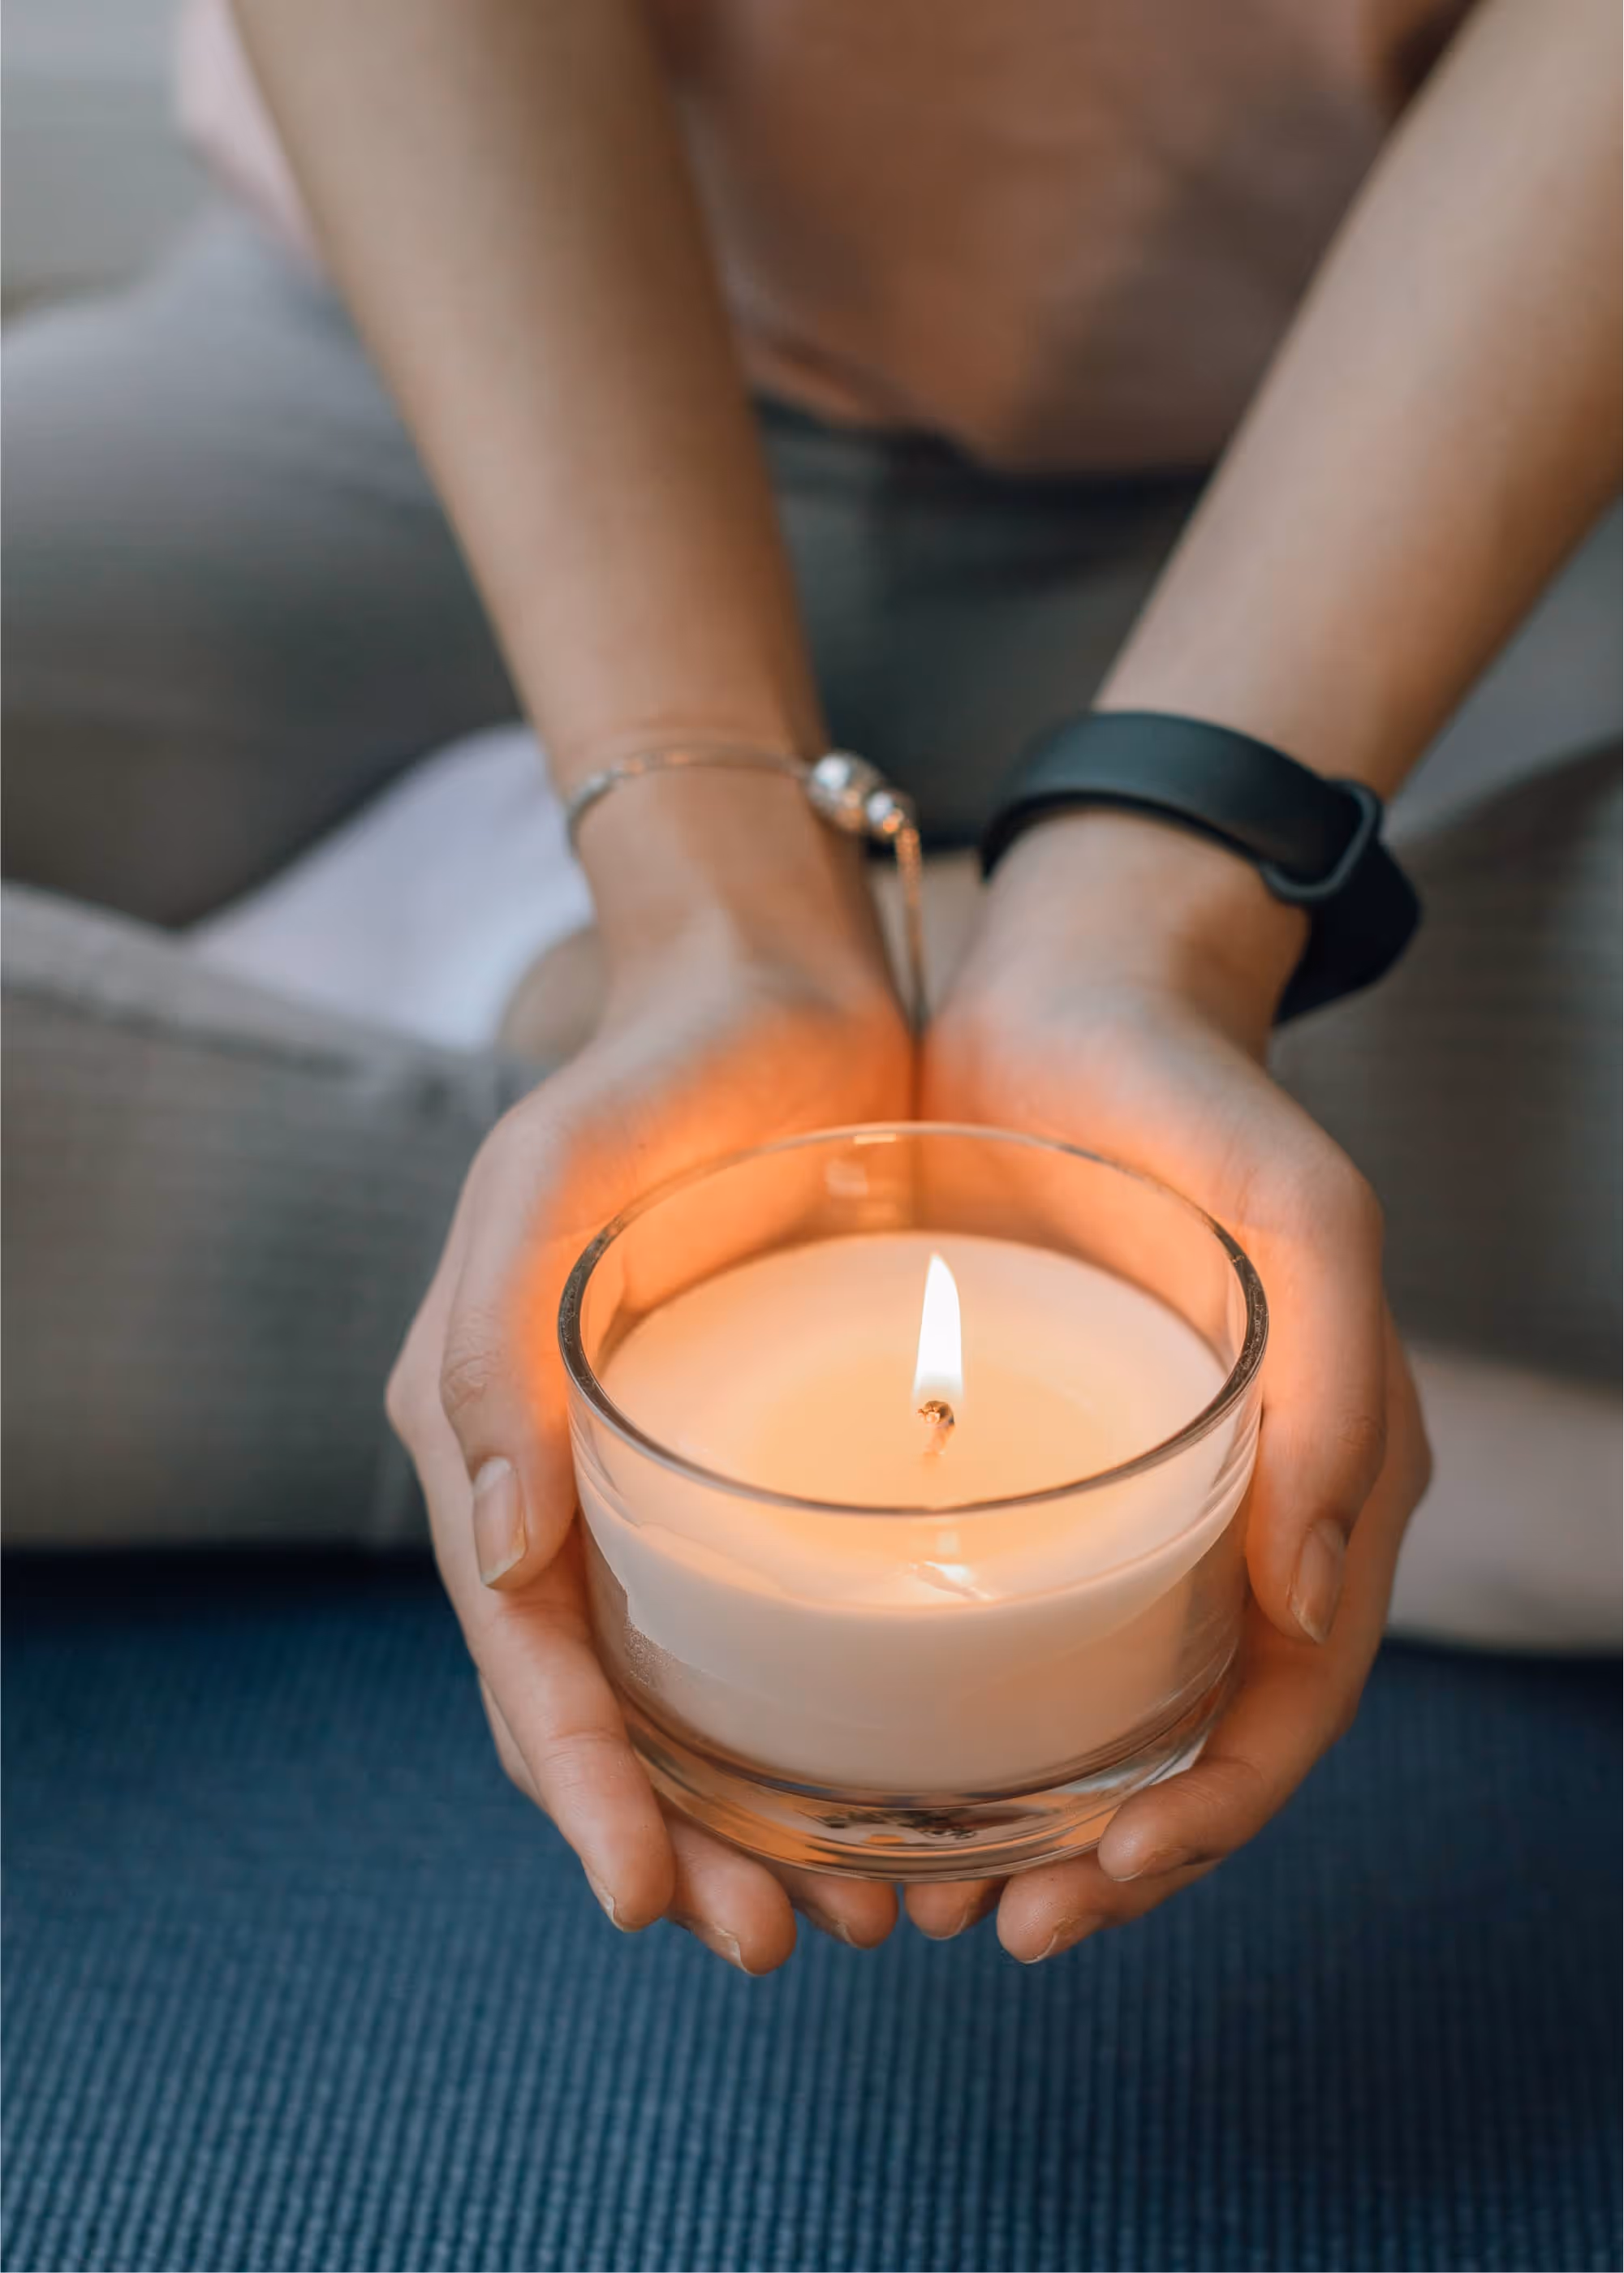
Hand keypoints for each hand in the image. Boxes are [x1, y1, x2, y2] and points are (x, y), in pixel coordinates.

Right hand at [388, 768, 911, 1970]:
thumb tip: (500, 1558)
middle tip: (768, 1942)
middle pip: (610, 1709)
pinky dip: (823, 1726)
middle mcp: (576, 1484)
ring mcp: (681, 1484)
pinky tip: (895, 1789)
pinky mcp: (781, 1463)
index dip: (578, 1789)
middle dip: (675, 1843)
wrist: (771, 998)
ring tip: (845, 1913)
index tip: (650, 1899)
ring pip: (698, 1698)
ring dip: (755, 1821)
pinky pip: (786, 1625)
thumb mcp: (542, 1186)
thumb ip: (489, 1357)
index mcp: (493, 1440)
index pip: (524, 1652)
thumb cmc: (647, 1083)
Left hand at [910, 809, 1430, 1959]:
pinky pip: (997, 1612)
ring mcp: (1118, 1492)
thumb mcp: (1305, 1218)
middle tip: (981, 1926)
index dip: (1206, 1827)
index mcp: (1320, 1486)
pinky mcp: (1016, 1456)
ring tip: (913, 1889)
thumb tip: (1307, 1613)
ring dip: (1016, 1819)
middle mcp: (1224, 1514)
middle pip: (1181, 1741)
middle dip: (1098, 1863)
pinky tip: (867, 1751)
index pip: (1286, 1707)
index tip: (1090, 1894)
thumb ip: (1340, 1399)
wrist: (1072, 1000)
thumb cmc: (1196, 1102)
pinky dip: (951, 1709)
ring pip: (1086, 1704)